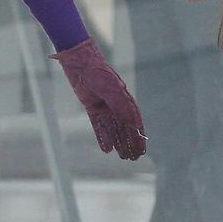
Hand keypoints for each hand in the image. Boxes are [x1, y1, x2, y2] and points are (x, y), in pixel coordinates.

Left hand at [51, 38, 146, 158]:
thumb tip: (132, 124)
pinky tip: (107, 149)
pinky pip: (99, 126)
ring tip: (123, 157)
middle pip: (125, 128)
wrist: (80, 63)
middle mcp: (116, 104)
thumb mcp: (111, 90)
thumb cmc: (98, 73)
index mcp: (125, 99)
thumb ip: (120, 106)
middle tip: (133, 158)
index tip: (142, 150)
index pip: (134, 122)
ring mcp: (105, 106)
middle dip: (130, 143)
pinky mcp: (93, 107)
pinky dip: (103, 137)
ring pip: (113, 129)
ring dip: (118, 142)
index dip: (138, 137)